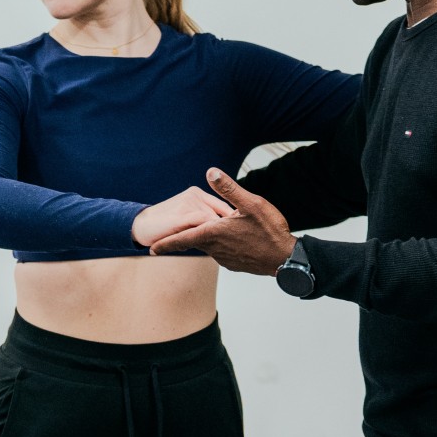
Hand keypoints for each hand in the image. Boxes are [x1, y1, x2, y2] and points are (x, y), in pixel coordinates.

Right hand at [131, 185, 234, 249]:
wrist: (141, 226)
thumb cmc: (164, 226)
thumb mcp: (187, 219)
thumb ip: (202, 220)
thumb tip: (224, 232)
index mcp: (198, 194)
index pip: (222, 206)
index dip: (233, 220)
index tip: (244, 233)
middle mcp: (195, 195)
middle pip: (222, 212)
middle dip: (231, 228)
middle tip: (240, 242)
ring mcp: (189, 204)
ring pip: (215, 220)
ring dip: (223, 234)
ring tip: (231, 247)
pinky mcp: (183, 215)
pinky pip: (204, 225)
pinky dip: (213, 235)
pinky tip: (220, 246)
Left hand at [150, 169, 295, 273]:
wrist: (285, 258)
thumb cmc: (269, 230)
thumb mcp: (251, 203)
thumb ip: (229, 189)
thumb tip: (210, 172)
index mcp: (214, 233)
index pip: (182, 239)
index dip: (165, 243)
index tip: (151, 249)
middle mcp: (215, 249)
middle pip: (194, 242)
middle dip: (184, 238)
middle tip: (171, 237)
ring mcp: (225, 259)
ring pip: (208, 246)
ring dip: (207, 239)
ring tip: (212, 230)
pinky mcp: (235, 264)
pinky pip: (221, 253)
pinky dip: (220, 245)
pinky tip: (231, 239)